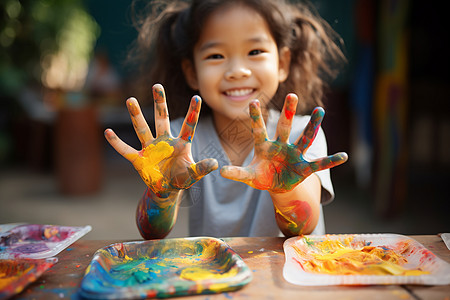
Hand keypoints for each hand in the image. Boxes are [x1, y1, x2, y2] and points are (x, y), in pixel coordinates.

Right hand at [105, 84, 217, 197]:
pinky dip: (117, 142)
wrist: (166, 189)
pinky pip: (126, 150)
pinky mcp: (139, 159)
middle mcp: (164, 141)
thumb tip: (216, 163)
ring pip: (142, 129)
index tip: (197, 97)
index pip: (188, 126)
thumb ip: (202, 168)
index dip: (193, 113)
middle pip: (162, 118)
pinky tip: (107, 132)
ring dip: (136, 115)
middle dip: (160, 103)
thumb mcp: (193, 174)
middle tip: (157, 85)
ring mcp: (150, 149)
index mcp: (181, 144)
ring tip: (131, 99)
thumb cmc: (181, 179)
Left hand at [220, 94, 347, 192]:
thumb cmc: (262, 176)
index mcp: (264, 146)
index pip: (258, 129)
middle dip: (287, 112)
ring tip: (320, 110)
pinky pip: (319, 163)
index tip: (251, 101)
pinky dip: (331, 160)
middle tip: (291, 94)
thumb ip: (237, 173)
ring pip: (304, 138)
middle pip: (284, 127)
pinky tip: (344, 156)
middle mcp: (281, 146)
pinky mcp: (304, 168)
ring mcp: (294, 155)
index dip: (255, 117)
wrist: (277, 185)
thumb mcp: (249, 176)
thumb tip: (220, 171)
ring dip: (312, 125)